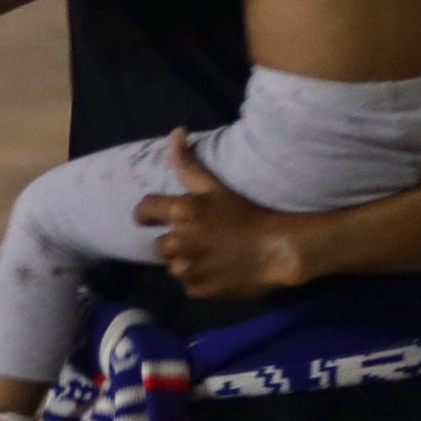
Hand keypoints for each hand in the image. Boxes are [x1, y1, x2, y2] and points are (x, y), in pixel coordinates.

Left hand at [133, 131, 309, 297]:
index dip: (146, 214)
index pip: (144, 211)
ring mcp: (188, 268)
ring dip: (187, 261)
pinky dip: (200, 278)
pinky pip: (189, 284)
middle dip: (174, 240)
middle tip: (199, 237)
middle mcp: (178, 241)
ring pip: (174, 266)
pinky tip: (218, 270)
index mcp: (180, 212)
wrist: (277, 249)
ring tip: (210, 255)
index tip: (152, 217)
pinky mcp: (198, 289)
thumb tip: (174, 131)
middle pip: (159, 244)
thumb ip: (188, 162)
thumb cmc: (246, 213)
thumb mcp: (215, 186)